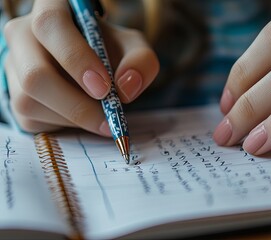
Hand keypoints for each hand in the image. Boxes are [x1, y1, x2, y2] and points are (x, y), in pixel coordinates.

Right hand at [3, 0, 158, 134]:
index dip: (76, 58)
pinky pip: (31, 120)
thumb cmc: (108, 50)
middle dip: (76, 104)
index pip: (50, 25)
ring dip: (73, 119)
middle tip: (108, 118)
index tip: (104, 87)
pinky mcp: (13, 95)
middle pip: (35, 74)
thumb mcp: (132, 47)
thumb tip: (126, 87)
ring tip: (101, 117)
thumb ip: (141, 61)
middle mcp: (23, 34)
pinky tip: (83, 115)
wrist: (90, 63)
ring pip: (29, 102)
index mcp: (51, 9)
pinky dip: (64, 126)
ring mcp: (14, 66)